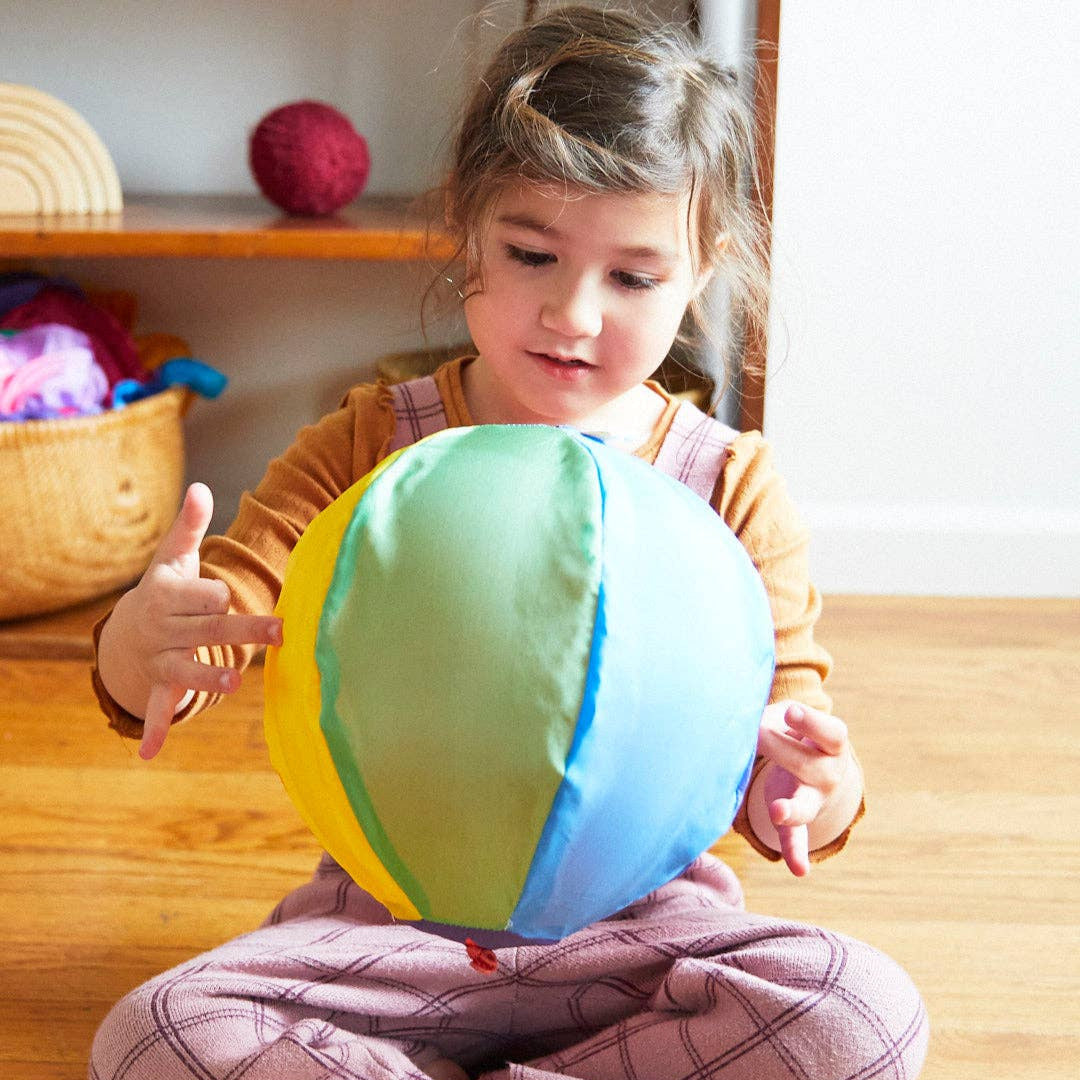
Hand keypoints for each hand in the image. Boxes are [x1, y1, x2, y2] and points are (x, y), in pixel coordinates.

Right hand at [96, 483, 282, 759]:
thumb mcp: (173, 557)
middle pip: (210, 629)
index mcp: (167, 595)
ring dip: (208, 677)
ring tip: (234, 682)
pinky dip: (155, 728)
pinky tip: (150, 752)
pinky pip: (157, 708)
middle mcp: (162, 629)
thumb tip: (201, 487)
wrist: (126, 631)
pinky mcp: (160, 686)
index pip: (203, 595)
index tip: (223, 597)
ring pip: (188, 669)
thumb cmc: (165, 589)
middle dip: (243, 630)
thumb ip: (190, 525)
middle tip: (281, 631)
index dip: (216, 596)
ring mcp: (160, 660)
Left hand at [752, 701, 856, 876]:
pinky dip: (796, 853)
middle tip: (755, 732)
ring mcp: (813, 800)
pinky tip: (798, 869)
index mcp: (832, 744)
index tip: (790, 712)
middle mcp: (828, 774)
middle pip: (807, 764)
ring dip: (791, 810)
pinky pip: (797, 838)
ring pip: (804, 805)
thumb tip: (745, 721)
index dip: (811, 722)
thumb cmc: (796, 732)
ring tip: (778, 811)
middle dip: (778, 748)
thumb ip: (772, 718)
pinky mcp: (797, 821)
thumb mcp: (791, 719)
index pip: (830, 732)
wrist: (814, 765)